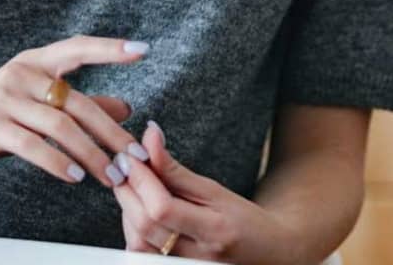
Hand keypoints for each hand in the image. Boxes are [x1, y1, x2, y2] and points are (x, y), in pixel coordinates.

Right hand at [0, 35, 148, 188]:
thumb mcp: (33, 106)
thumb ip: (77, 105)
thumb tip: (127, 106)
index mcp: (33, 62)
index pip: (78, 48)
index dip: (110, 48)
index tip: (143, 50)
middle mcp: (21, 72)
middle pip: (79, 102)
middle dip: (112, 134)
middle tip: (136, 159)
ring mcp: (4, 97)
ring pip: (61, 126)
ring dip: (91, 155)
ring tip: (111, 177)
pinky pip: (34, 145)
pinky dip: (58, 163)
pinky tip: (75, 177)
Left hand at [113, 120, 287, 261]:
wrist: (268, 254)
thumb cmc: (244, 220)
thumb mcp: (215, 190)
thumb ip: (177, 170)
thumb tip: (149, 139)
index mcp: (215, 229)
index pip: (162, 208)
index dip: (141, 179)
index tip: (131, 154)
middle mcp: (199, 255)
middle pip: (145, 225)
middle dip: (127, 191)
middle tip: (125, 165)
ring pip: (137, 243)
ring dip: (127, 210)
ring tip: (133, 186)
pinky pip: (141, 255)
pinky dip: (133, 230)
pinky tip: (139, 211)